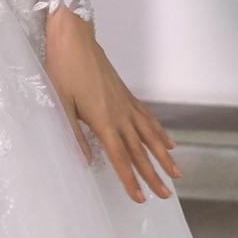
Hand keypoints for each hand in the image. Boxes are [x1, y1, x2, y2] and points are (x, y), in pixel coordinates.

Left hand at [40, 8, 178, 202]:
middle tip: (166, 195)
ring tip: (177, 174)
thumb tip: (83, 162)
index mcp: (103, 121)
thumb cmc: (63, 70)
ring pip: (150, 136)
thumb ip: (72, 135)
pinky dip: (159, 132)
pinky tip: (167, 143)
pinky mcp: (126, 95)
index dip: (130, 180)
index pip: (120, 158)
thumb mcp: (59, 105)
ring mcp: (126, 104)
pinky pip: (148, 118)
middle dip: (153, 176)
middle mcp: (120, 115)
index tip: (141, 198)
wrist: (74, 39)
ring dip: (163, 157)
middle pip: (140, 152)